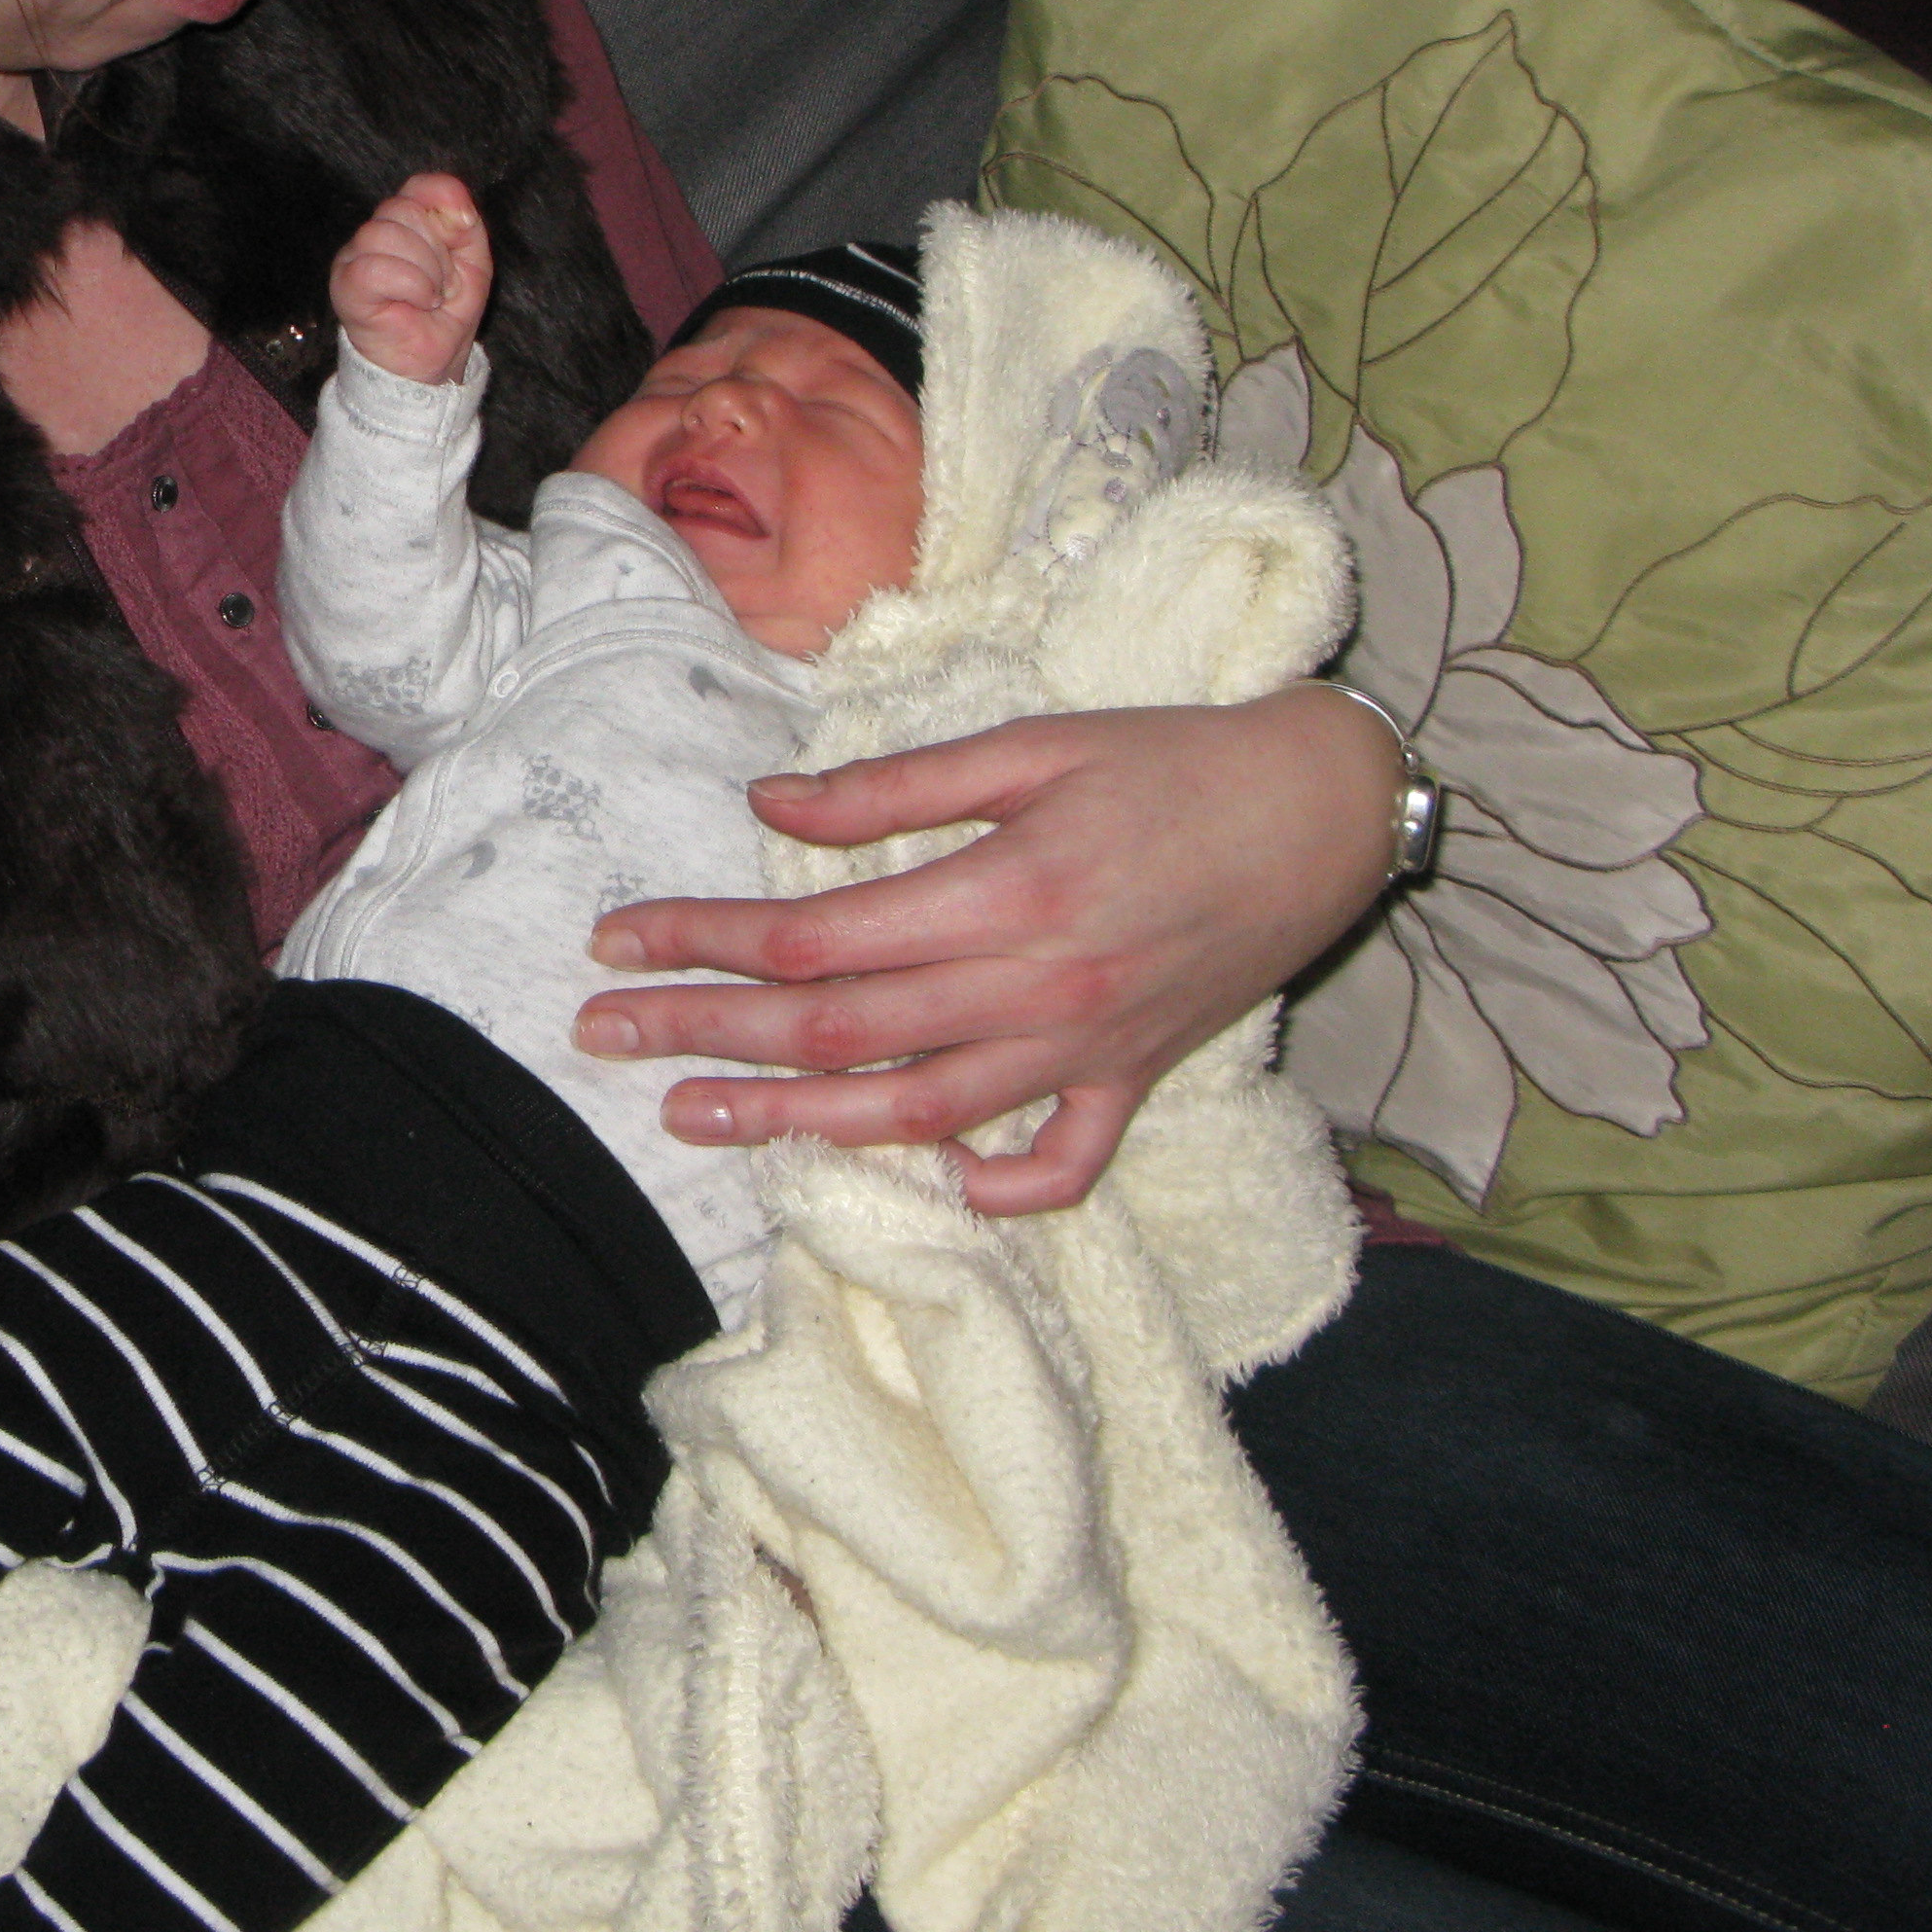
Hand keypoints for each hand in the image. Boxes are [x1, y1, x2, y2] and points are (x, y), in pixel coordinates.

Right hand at [330, 173, 488, 386]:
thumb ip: (466, 226)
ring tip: (430, 297)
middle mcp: (374, 233)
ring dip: (424, 271)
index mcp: (404, 222)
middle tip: (442, 285)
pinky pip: (374, 266)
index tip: (461, 236)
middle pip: (403, 208)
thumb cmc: (445, 315)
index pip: (419, 185)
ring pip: (384, 233)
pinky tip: (417, 303)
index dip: (444, 203)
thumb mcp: (473, 264)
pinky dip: (409, 285)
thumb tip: (455, 210)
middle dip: (437, 251)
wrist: (430, 365)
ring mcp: (354, 257)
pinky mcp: (345, 285)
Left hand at [571, 682, 1401, 1213]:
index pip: (812, 936)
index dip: (701, 937)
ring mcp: (1083, 1050)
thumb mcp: (1033, 744)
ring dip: (793, 1121)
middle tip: (606, 1033)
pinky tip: (929, 1184)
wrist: (1324, 811)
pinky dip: (995, 1188)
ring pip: (915, 1113)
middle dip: (706, 1034)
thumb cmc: (1175, 761)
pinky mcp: (1133, 1080)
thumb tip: (769, 804)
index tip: (617, 934)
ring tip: (697, 1117)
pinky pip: (1057, 1163)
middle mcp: (1033, 991)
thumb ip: (895, 788)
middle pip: (835, 1031)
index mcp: (1003, 895)